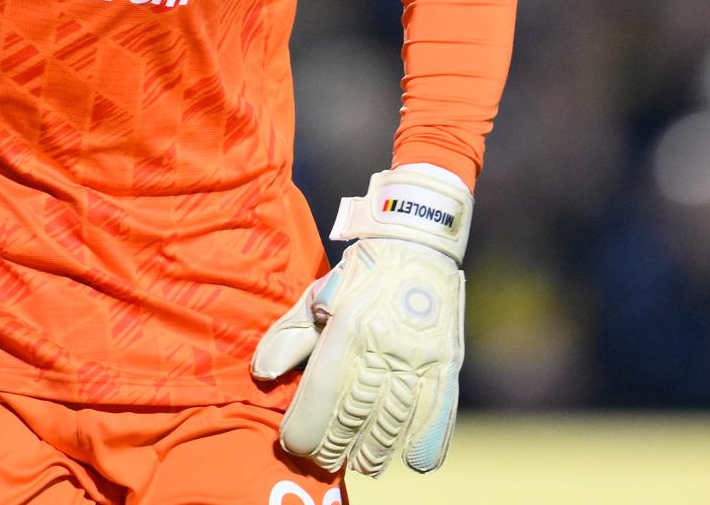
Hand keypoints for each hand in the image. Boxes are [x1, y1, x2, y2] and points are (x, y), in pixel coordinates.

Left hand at [251, 165, 472, 477]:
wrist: (417, 245)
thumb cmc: (358, 274)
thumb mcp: (315, 296)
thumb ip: (288, 337)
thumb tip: (263, 374)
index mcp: (347, 328)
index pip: (321, 393)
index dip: (305, 427)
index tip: (293, 443)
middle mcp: (384, 346)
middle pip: (355, 414)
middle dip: (335, 445)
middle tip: (323, 461)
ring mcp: (419, 357)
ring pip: (394, 421)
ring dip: (375, 450)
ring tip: (361, 464)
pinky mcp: (446, 363)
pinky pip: (439, 413)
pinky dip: (426, 442)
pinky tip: (410, 460)